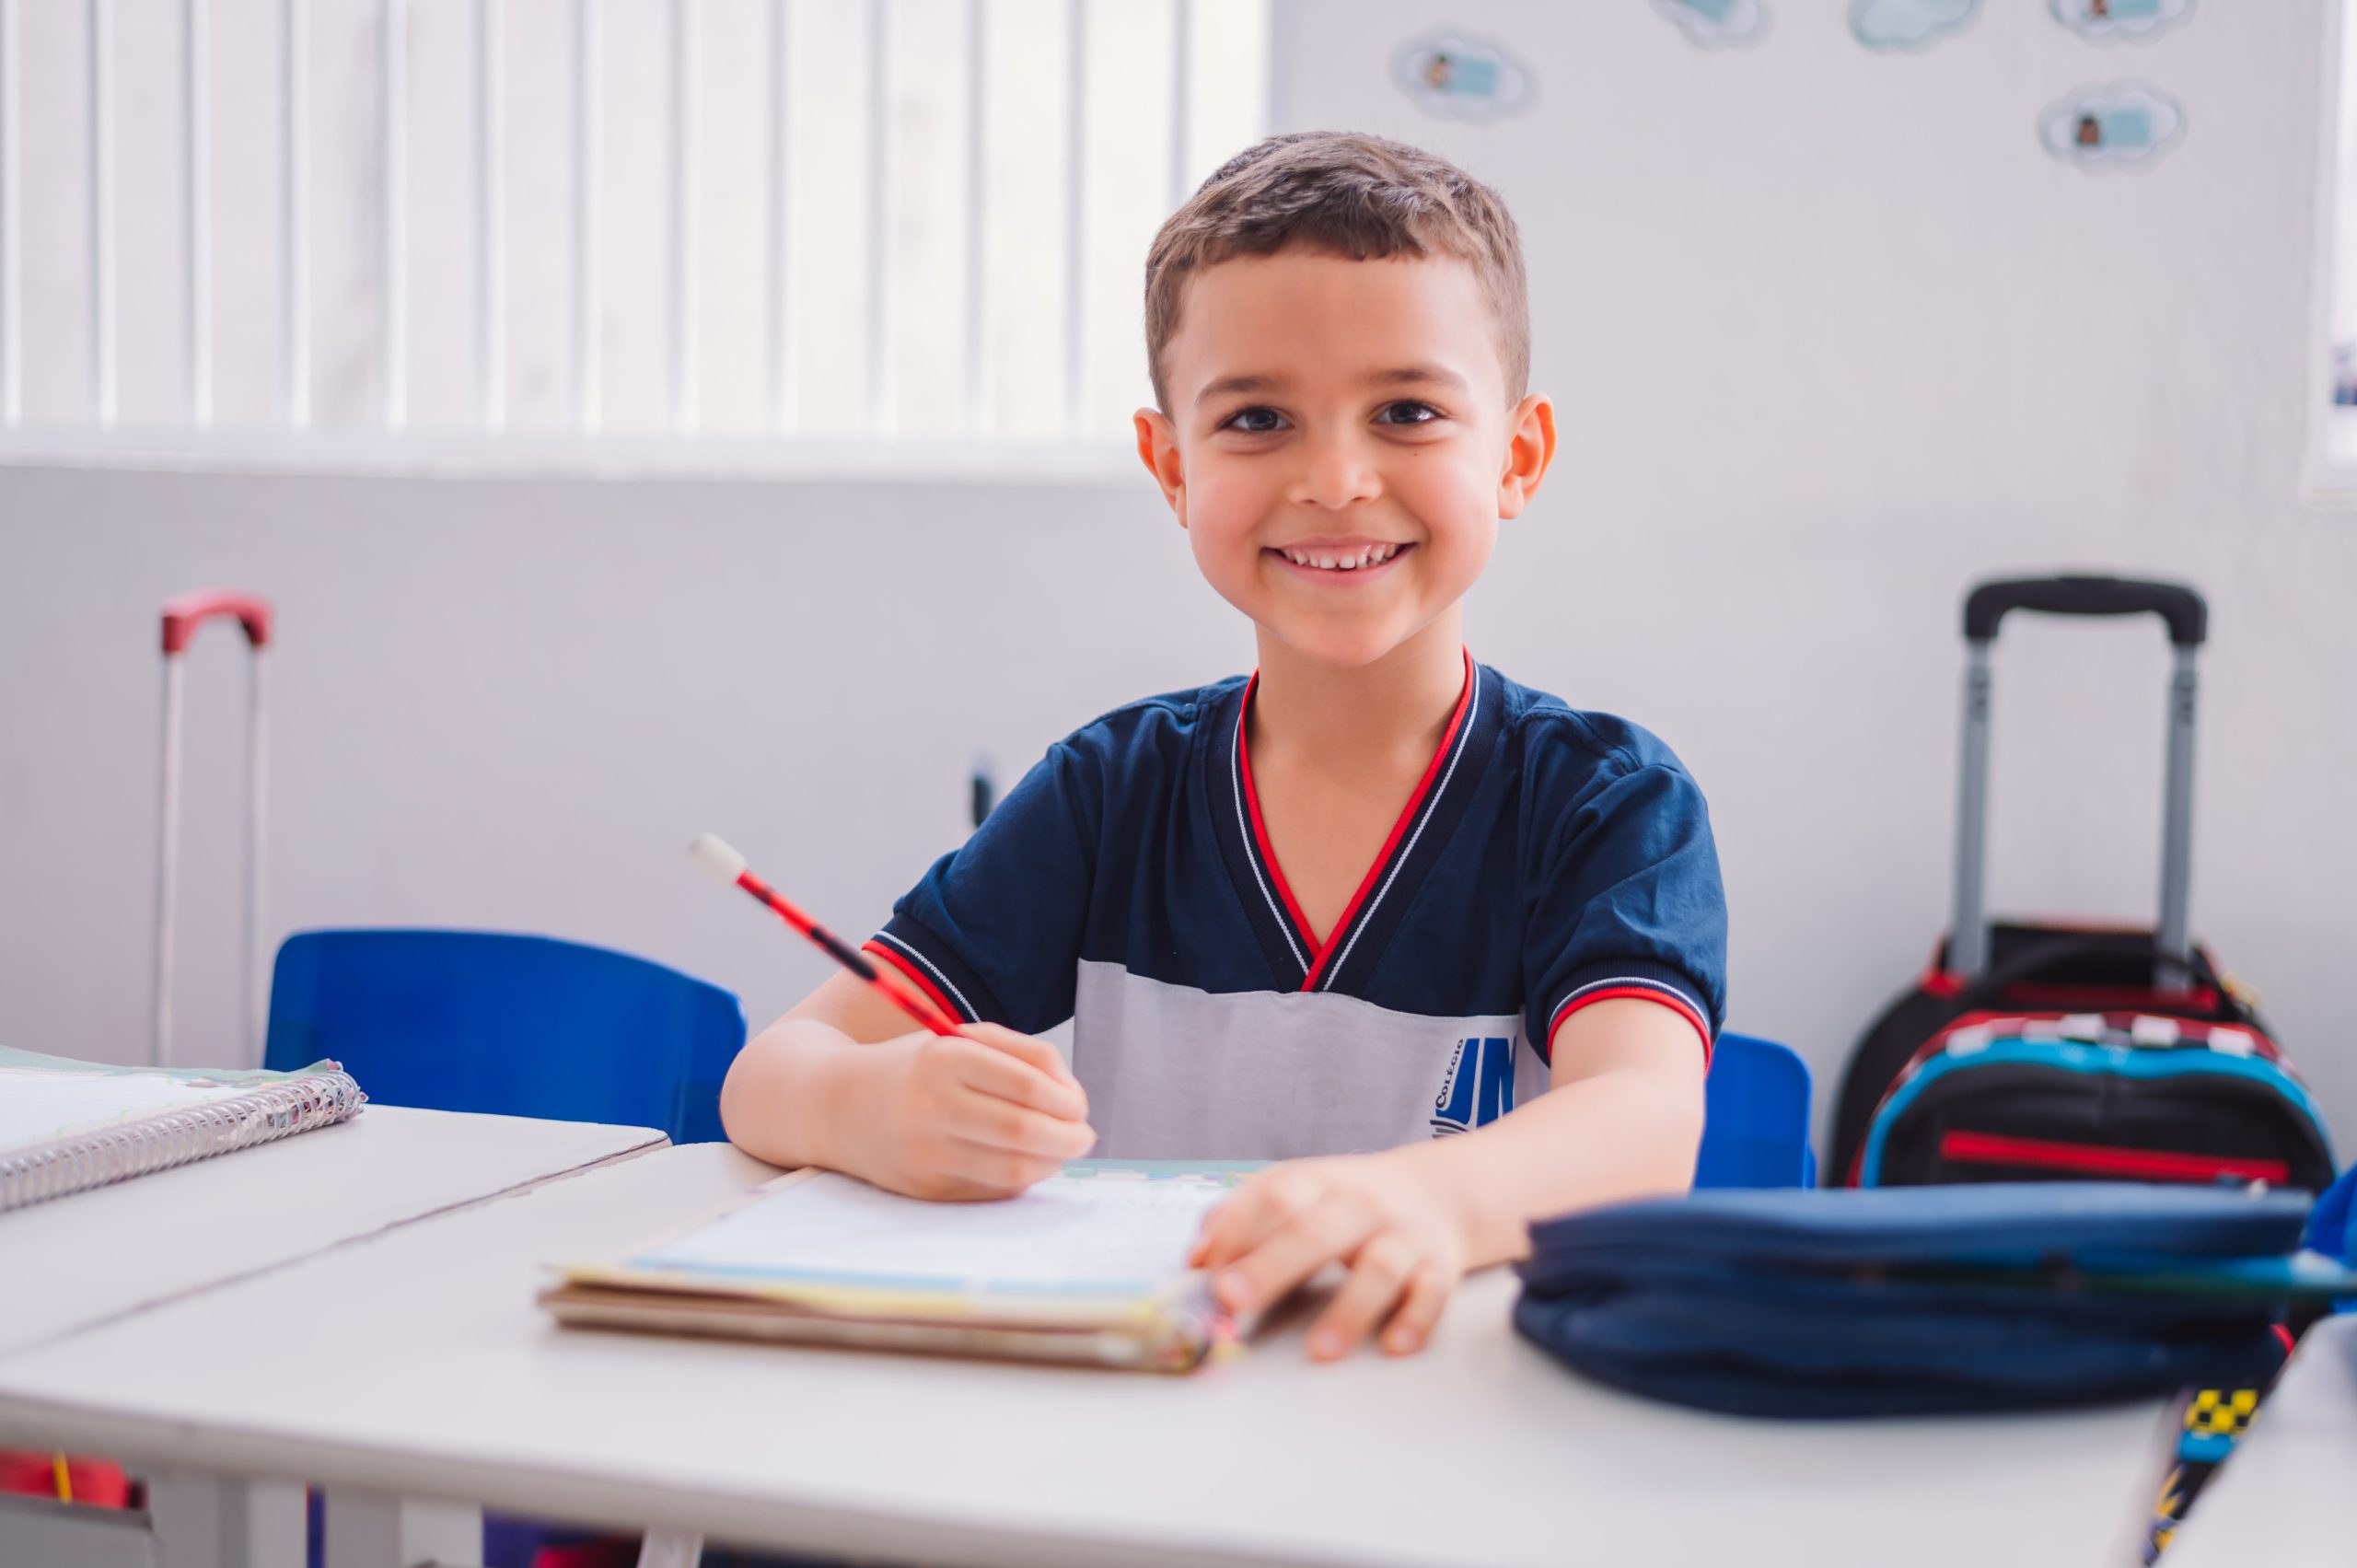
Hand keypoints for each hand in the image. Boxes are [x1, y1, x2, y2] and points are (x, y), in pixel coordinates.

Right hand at [846, 1023, 1095, 1201]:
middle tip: (1084, 1136)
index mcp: (944, 1060)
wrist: (836, 1106)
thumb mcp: (964, 1040)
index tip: (1080, 1106)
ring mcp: (925, 1154)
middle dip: (1069, 1138)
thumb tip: (1075, 1102)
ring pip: (1013, 1171)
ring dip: (1051, 1163)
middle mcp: (931, 1108)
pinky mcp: (925, 1189)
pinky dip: (1021, 1179)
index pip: (1027, 1087)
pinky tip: (1025, 1163)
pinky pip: (992, 1191)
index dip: (1067, 1101)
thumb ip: (1027, 1057)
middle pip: (1024, 1133)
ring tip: (1059, 1150)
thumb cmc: (918, 1067)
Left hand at [1189, 1150, 1469, 1359]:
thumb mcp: (1296, 1191)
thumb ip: (1241, 1218)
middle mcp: (1362, 1205)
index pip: (1275, 1198)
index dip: (1237, 1233)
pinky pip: (1433, 1293)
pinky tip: (1394, 1345)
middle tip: (1232, 1299)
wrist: (1437, 1192)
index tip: (1205, 1272)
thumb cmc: (1346, 1201)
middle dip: (1273, 1265)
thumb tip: (1195, 1260)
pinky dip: (1417, 1319)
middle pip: (1318, 1230)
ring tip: (1319, 1350)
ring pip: (1381, 1268)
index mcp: (1319, 1182)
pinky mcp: (1438, 1269)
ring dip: (1351, 1308)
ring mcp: (1403, 1236)